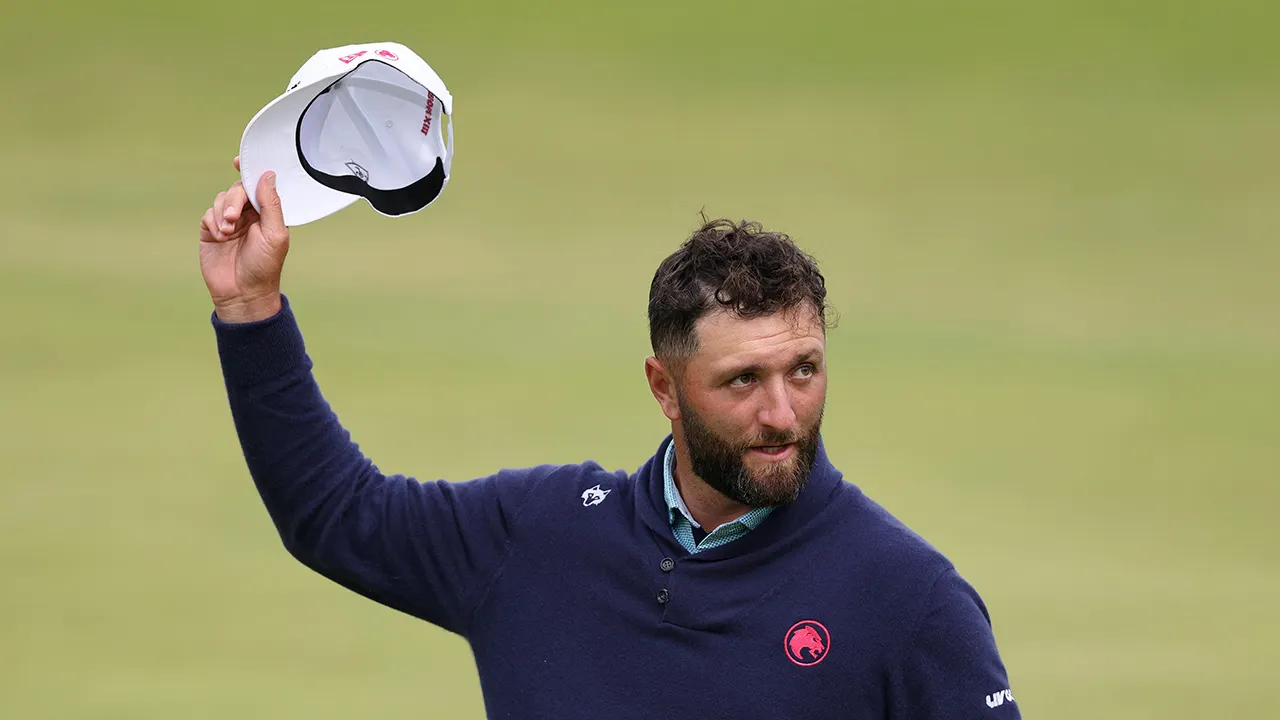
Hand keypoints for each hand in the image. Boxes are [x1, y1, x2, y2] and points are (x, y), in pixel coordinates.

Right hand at [199, 156, 288, 322]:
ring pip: (222, 199)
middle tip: (234, 219)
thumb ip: (272, 204)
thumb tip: (268, 175)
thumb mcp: (275, 235)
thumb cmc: (264, 267)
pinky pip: (208, 213)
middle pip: (238, 190)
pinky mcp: (211, 230)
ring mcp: (229, 221)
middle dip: (234, 200)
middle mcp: (249, 214)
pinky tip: (221, 236)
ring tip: (228, 232)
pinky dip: (214, 222)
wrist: (242, 293)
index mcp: (268, 213)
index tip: (239, 161)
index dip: (250, 171)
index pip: (259, 185)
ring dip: (224, 212)